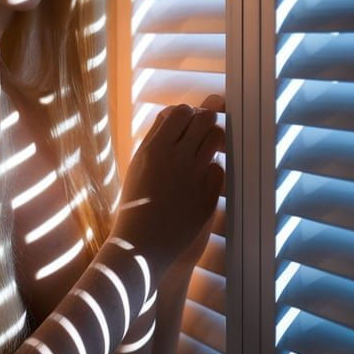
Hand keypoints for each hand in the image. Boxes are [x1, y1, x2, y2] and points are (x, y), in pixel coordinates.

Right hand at [112, 94, 224, 272]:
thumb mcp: (137, 164)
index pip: (181, 111)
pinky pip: (218, 169)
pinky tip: (199, 180)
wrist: (142, 242)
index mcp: (155, 149)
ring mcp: (196, 177)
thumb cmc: (135, 201)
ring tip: (201, 152)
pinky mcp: (209, 195)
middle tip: (200, 130)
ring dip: (211, 140)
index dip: (185, 114)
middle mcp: (177, 159)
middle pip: (205, 118)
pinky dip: (211, 170)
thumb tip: (174, 113)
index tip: (184, 123)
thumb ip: (155, 136)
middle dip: (205, 120)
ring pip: (217, 139)